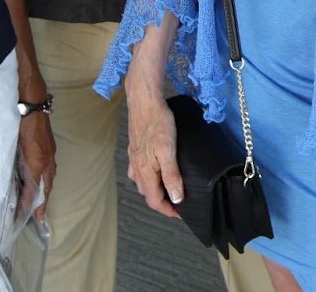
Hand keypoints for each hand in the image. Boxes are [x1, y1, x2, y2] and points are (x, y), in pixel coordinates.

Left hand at [17, 110, 56, 219]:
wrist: (33, 108)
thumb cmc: (20, 127)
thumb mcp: (14, 149)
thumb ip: (15, 166)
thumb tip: (13, 180)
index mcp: (37, 164)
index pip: (32, 190)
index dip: (28, 205)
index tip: (26, 216)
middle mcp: (47, 162)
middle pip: (46, 187)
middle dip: (42, 203)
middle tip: (40, 217)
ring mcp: (51, 155)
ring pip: (50, 178)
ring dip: (45, 191)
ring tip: (41, 202)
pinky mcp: (51, 149)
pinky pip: (51, 170)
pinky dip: (47, 179)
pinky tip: (43, 180)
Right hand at [125, 90, 182, 218]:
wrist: (144, 102)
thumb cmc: (158, 123)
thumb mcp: (168, 150)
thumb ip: (171, 175)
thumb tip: (176, 198)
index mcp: (144, 171)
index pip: (155, 201)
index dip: (168, 210)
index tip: (181, 214)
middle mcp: (136, 168)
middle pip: (148, 194)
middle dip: (163, 202)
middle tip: (178, 202)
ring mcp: (134, 159)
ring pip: (143, 184)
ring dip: (155, 191)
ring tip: (170, 189)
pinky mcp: (135, 150)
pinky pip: (140, 172)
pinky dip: (149, 178)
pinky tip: (156, 171)